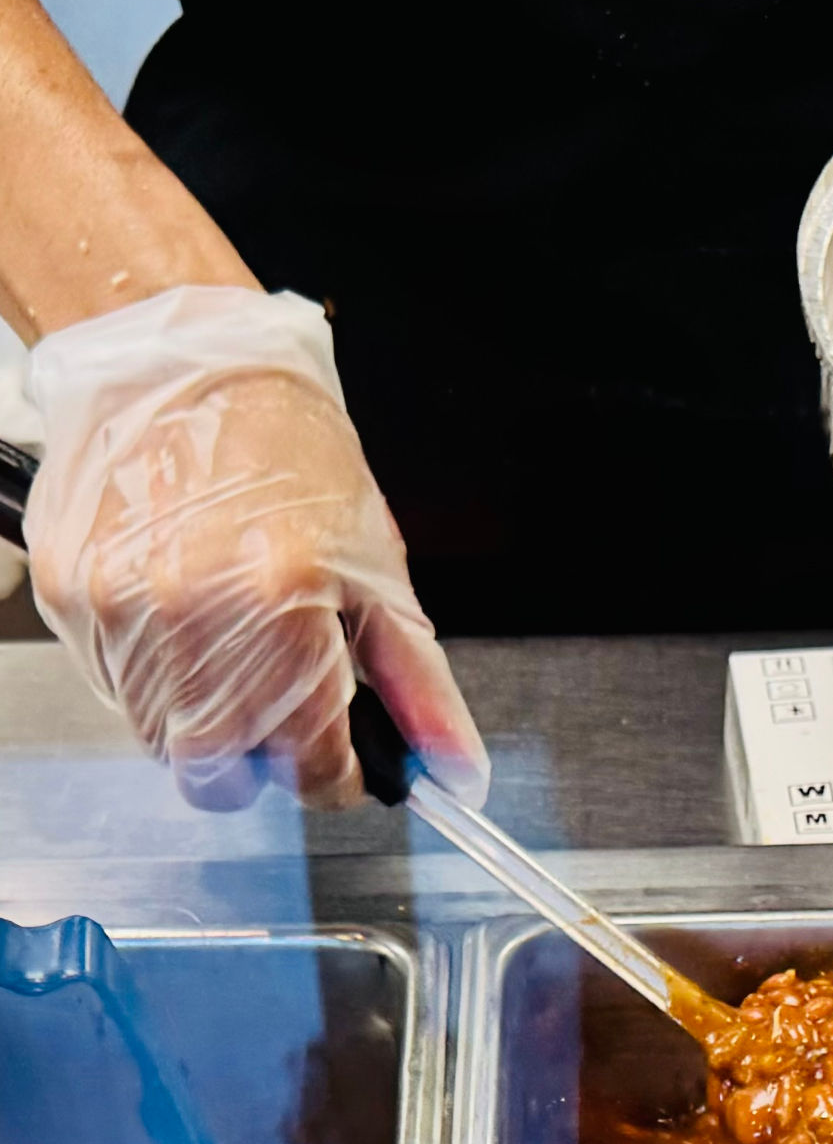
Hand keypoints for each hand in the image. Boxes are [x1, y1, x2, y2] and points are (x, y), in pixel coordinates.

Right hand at [24, 286, 489, 810]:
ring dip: (211, 720)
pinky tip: (186, 616)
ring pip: (164, 741)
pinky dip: (160, 677)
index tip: (347, 763)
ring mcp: (119, 606)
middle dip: (265, 761)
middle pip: (221, 776)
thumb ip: (420, 687)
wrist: (191, 367)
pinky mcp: (68, 594)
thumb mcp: (382, 571)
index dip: (338, 776)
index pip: (309, 765)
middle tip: (290, 707)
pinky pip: (116, 687)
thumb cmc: (294, 457)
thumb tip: (453, 771)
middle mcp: (191, 612)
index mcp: (282, 601)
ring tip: (237, 640)